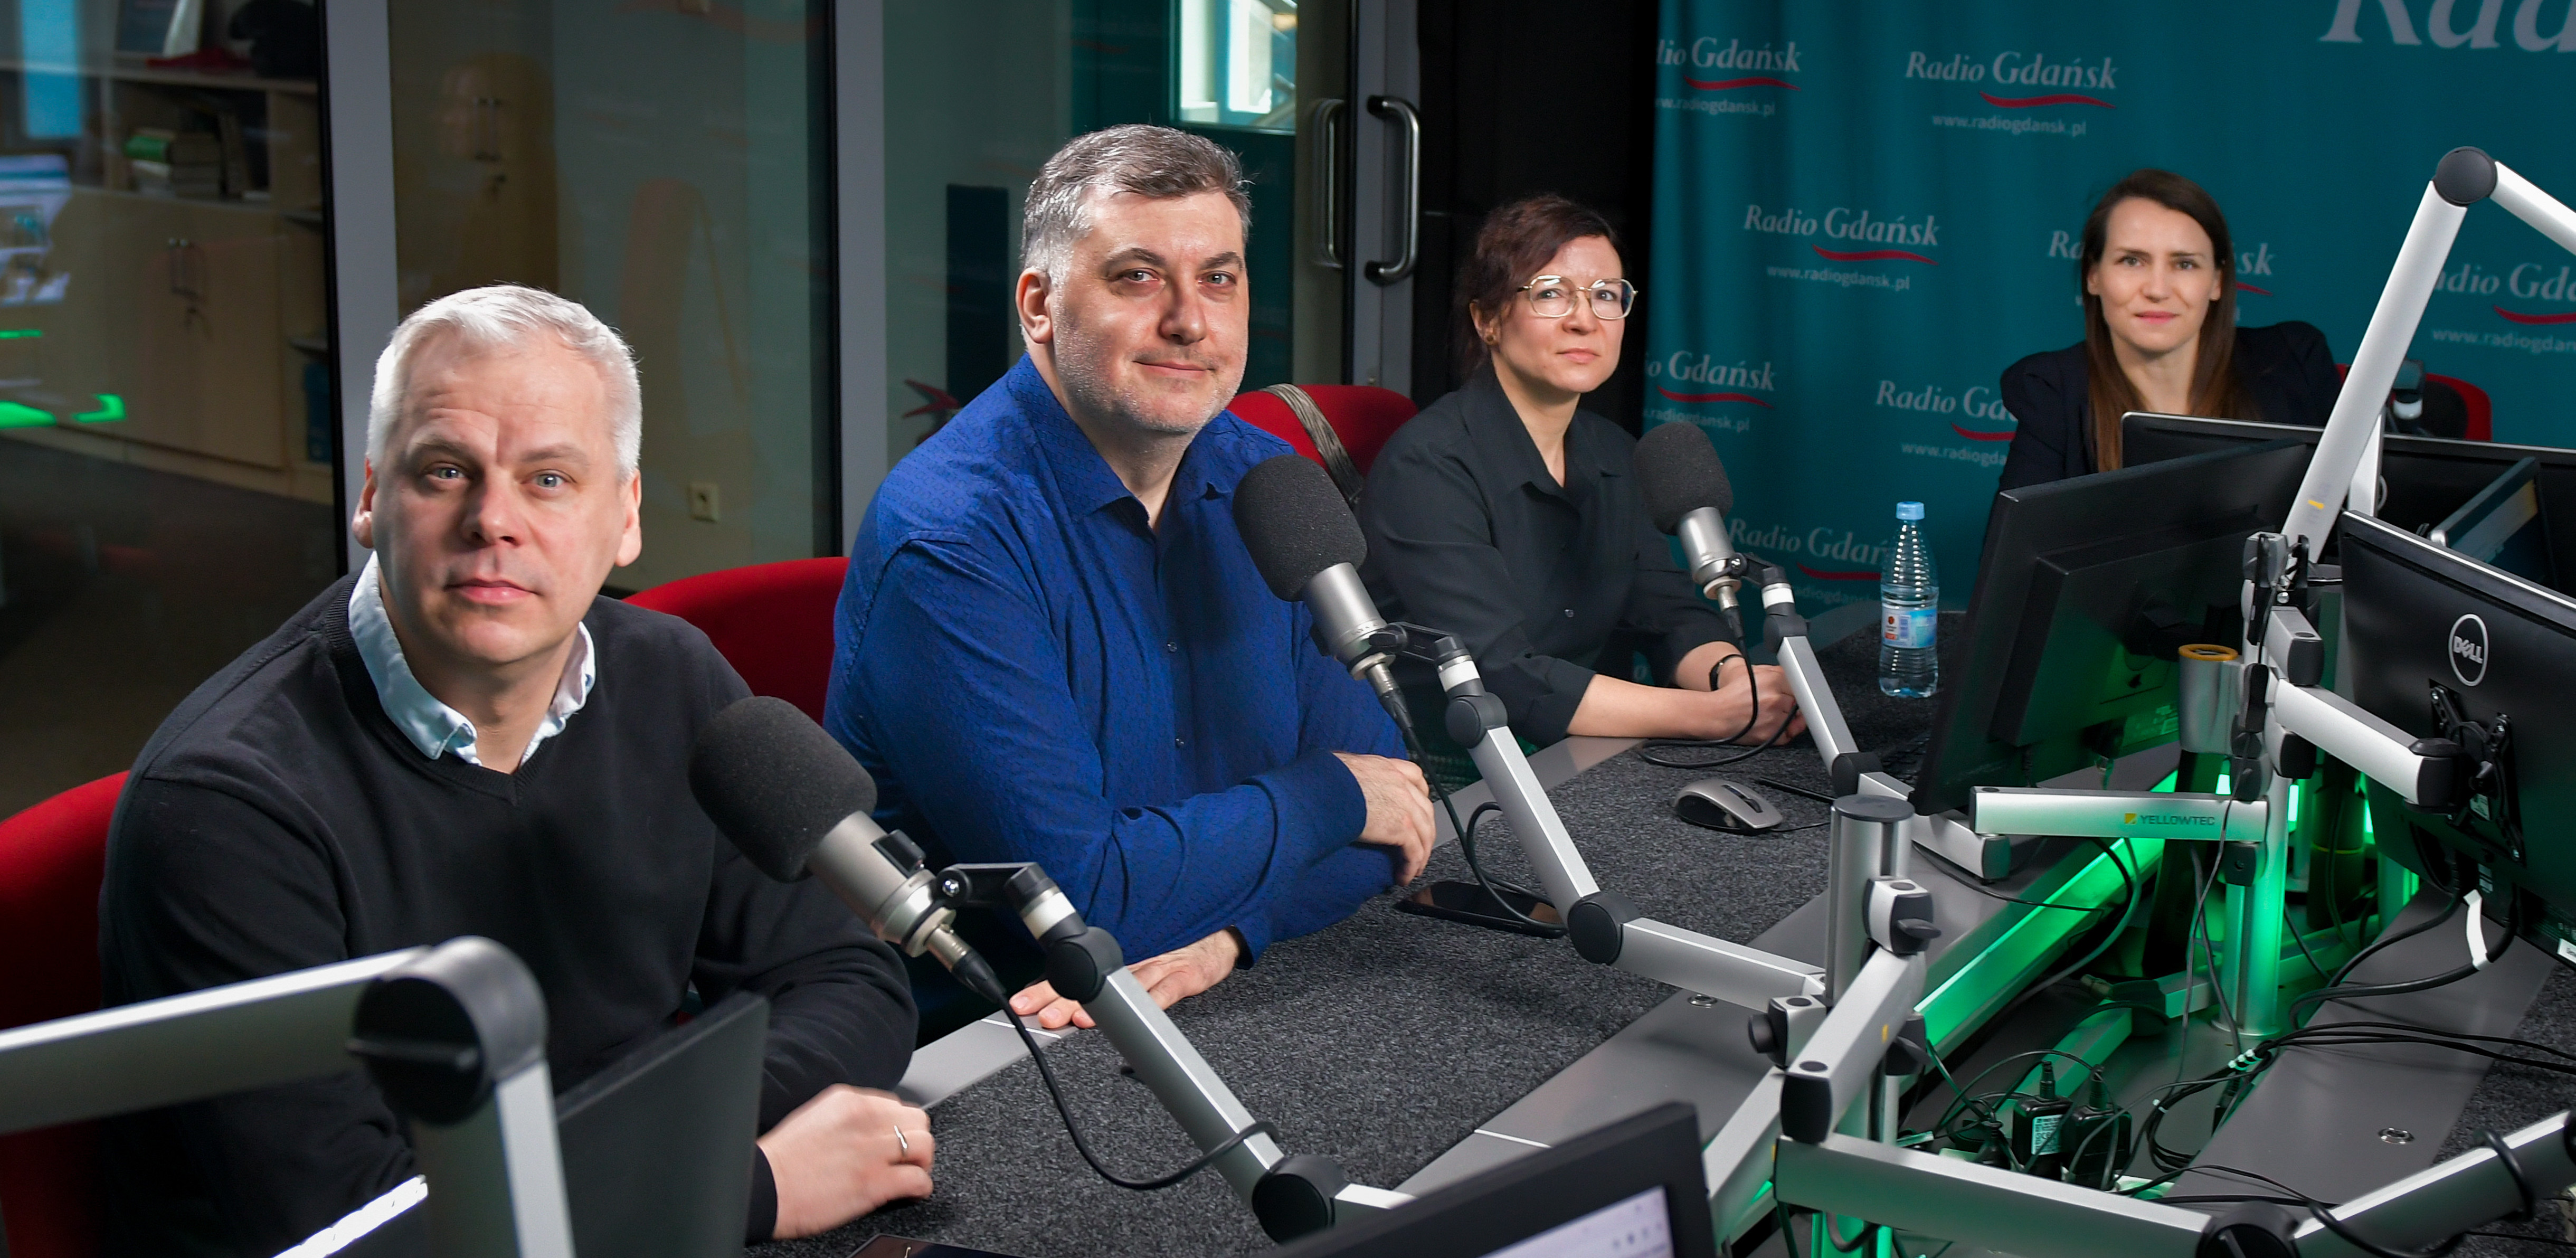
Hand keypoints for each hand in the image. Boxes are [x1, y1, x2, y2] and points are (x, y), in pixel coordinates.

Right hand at [758, 1086, 933, 1238]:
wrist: (763, 1188)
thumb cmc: (781, 1161)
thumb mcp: (815, 1118)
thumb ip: (847, 1119)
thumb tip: (870, 1129)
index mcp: (848, 1101)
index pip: (895, 1105)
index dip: (898, 1127)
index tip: (894, 1141)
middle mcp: (864, 1119)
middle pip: (917, 1120)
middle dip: (915, 1140)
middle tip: (906, 1158)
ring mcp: (871, 1151)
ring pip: (925, 1145)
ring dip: (921, 1162)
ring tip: (911, 1174)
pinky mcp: (875, 1182)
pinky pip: (918, 1180)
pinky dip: (920, 1188)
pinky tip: (910, 1192)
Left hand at [1007, 928, 1242, 1029]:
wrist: (1220, 937)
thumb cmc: (1178, 955)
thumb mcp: (1141, 968)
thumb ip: (1113, 985)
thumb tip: (1074, 1009)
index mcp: (1116, 965)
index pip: (1074, 979)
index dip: (1046, 991)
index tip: (1021, 1004)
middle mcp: (1131, 966)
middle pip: (1090, 985)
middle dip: (1062, 1000)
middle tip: (1039, 1014)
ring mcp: (1158, 969)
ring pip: (1123, 988)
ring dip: (1098, 1003)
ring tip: (1075, 1019)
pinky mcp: (1185, 976)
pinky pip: (1166, 990)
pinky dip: (1150, 1001)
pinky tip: (1135, 1012)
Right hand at [1333, 751, 1434, 883]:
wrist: (1322, 790)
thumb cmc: (1321, 779)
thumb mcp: (1339, 766)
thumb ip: (1351, 773)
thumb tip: (1340, 779)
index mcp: (1386, 767)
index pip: (1415, 776)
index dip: (1420, 794)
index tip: (1418, 807)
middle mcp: (1400, 783)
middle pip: (1425, 809)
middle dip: (1425, 829)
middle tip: (1419, 844)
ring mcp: (1404, 805)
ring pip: (1425, 832)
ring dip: (1422, 853)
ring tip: (1414, 868)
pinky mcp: (1401, 827)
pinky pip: (1414, 851)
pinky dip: (1412, 866)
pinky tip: (1404, 877)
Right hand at [1699, 662, 1805, 744]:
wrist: (1716, 714)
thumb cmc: (1732, 695)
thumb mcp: (1754, 673)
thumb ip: (1778, 673)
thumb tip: (1797, 678)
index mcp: (1772, 679)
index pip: (1799, 685)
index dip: (1792, 691)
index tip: (1789, 694)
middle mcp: (1774, 698)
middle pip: (1798, 703)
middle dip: (1789, 704)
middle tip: (1774, 705)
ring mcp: (1773, 718)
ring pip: (1794, 720)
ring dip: (1785, 718)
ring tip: (1768, 715)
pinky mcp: (1770, 734)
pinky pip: (1788, 735)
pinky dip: (1781, 732)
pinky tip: (1767, 725)